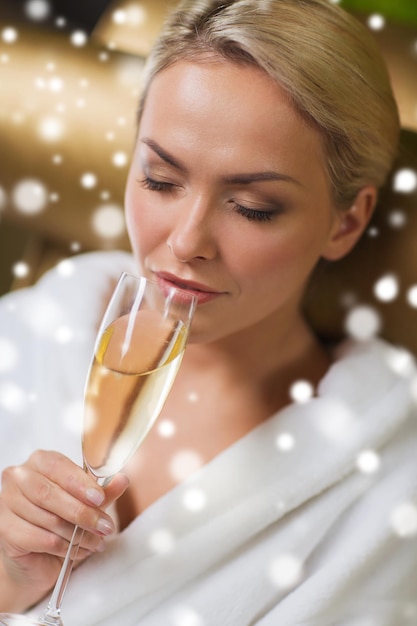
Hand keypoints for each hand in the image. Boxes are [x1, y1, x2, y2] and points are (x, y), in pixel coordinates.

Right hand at [0, 449, 128, 611]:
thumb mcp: (86, 503)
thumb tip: (122, 480)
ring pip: (47, 518)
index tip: (100, 498)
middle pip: (50, 494)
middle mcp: (19, 477)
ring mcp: (7, 502)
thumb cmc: (61, 520)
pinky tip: (76, 551)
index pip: (59, 467)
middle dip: (82, 512)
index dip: (81, 483)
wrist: (36, 556)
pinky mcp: (4, 529)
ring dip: (76, 534)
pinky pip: (39, 538)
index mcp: (40, 461)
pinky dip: (63, 547)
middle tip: (105, 526)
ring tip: (96, 541)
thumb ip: (102, 491)